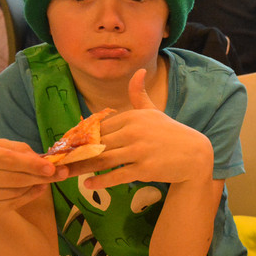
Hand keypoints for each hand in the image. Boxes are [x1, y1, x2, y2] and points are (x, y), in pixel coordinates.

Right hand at [0, 139, 65, 219]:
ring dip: (36, 184)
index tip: (51, 167)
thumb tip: (45, 161)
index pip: (9, 160)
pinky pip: (14, 203)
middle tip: (62, 173)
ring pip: (17, 191)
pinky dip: (30, 195)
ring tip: (45, 178)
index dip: (31, 164)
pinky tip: (38, 188)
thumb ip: (21, 150)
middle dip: (41, 176)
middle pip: (16, 178)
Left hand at [72, 69, 213, 188]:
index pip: (100, 127)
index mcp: (134, 116)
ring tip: (68, 172)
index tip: (67, 144)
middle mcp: (135, 131)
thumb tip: (139, 72)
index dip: (81, 136)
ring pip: (103, 159)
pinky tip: (88, 184)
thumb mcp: (154, 111)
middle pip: (98, 144)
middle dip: (77, 152)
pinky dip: (101, 181)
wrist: (194, 154)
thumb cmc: (170, 133)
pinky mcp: (144, 169)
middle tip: (61, 160)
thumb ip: (139, 94)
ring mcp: (140, 150)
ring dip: (83, 167)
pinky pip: (117, 175)